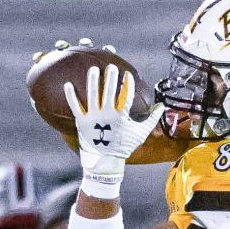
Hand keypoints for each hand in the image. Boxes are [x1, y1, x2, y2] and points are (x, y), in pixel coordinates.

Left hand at [62, 45, 163, 195]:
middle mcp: (107, 115)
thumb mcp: (140, 133)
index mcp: (121, 117)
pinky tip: (67, 84)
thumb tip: (162, 106)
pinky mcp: (81, 122)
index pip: (126, 96)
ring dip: (93, 80)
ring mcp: (93, 118)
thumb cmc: (123, 146)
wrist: (105, 161)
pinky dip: (71, 96)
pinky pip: (75, 106)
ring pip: (92, 95)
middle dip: (111, 77)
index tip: (127, 75)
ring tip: (94, 69)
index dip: (127, 84)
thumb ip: (151, 119)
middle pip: (109, 91)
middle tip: (111, 67)